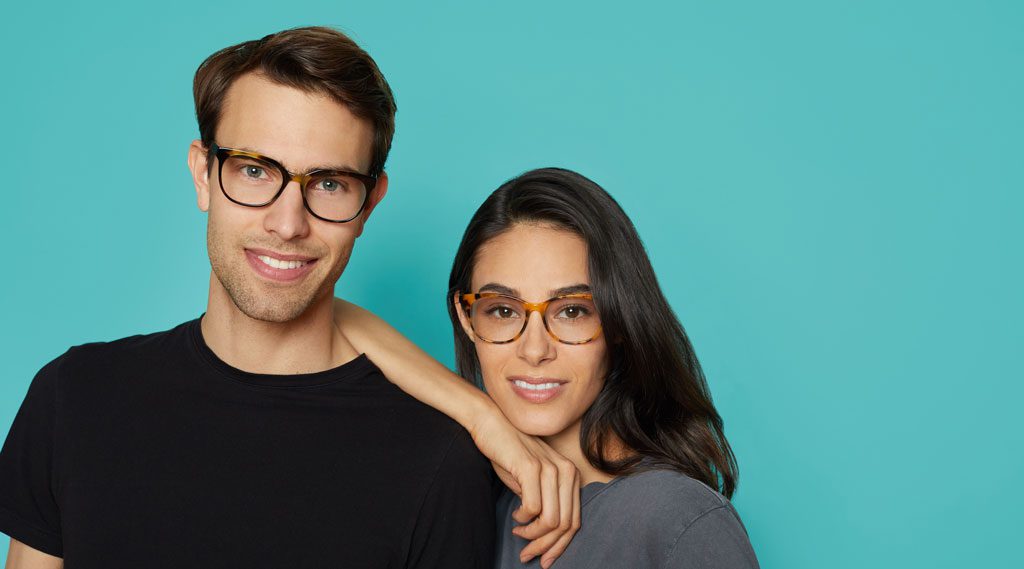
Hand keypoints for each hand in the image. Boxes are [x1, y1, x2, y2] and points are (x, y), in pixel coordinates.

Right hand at [470, 408, 580, 567]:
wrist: (491, 424)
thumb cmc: (510, 454)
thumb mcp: (533, 481)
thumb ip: (545, 503)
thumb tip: (545, 536)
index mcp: (571, 475)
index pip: (574, 521)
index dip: (560, 545)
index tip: (545, 560)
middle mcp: (566, 472)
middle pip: (565, 525)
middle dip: (545, 546)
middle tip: (526, 554)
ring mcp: (551, 469)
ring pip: (551, 520)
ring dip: (532, 534)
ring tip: (519, 532)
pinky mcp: (531, 468)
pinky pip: (533, 508)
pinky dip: (523, 519)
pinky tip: (515, 516)